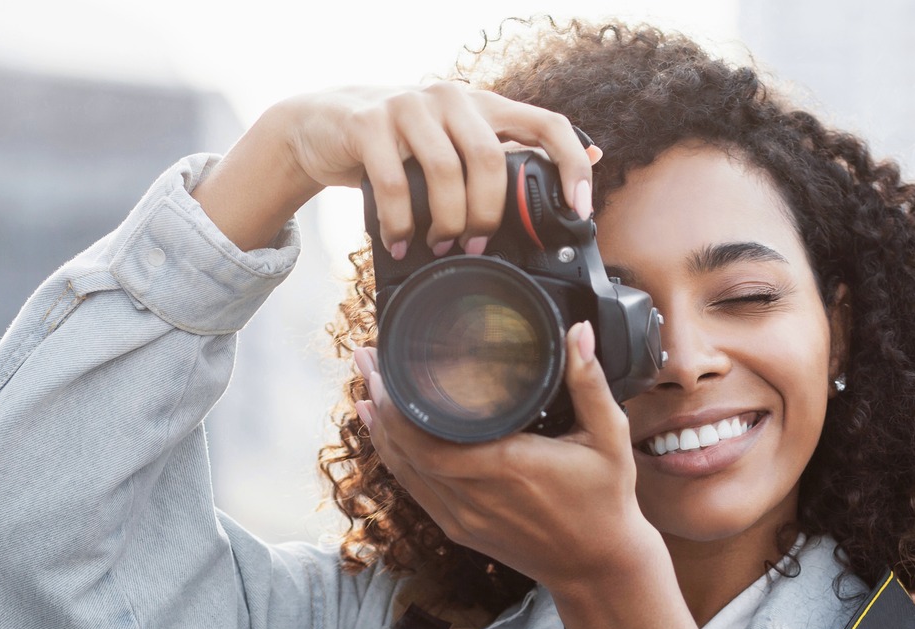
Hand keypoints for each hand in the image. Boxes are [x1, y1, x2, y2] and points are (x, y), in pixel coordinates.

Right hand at [193, 83, 598, 253]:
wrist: (323, 126)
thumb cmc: (401, 145)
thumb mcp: (458, 142)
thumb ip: (511, 150)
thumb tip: (591, 155)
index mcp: (484, 105)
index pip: (547, 123)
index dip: (571, 166)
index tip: (579, 211)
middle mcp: (451, 97)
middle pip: (490, 159)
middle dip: (487, 214)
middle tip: (476, 244)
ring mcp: (408, 106)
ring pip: (445, 172)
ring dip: (446, 221)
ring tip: (438, 245)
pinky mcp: (368, 123)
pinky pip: (396, 184)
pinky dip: (402, 224)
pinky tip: (400, 242)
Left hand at [354, 321, 643, 592]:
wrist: (598, 567)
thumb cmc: (606, 501)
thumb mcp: (610, 437)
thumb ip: (590, 383)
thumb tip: (579, 332)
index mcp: (506, 468)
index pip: (428, 440)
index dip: (396, 405)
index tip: (387, 362)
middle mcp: (476, 496)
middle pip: (404, 449)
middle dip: (379, 402)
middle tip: (367, 358)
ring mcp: (463, 517)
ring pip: (403, 470)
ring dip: (380, 428)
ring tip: (364, 386)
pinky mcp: (460, 529)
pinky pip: (415, 490)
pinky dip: (394, 459)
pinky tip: (381, 433)